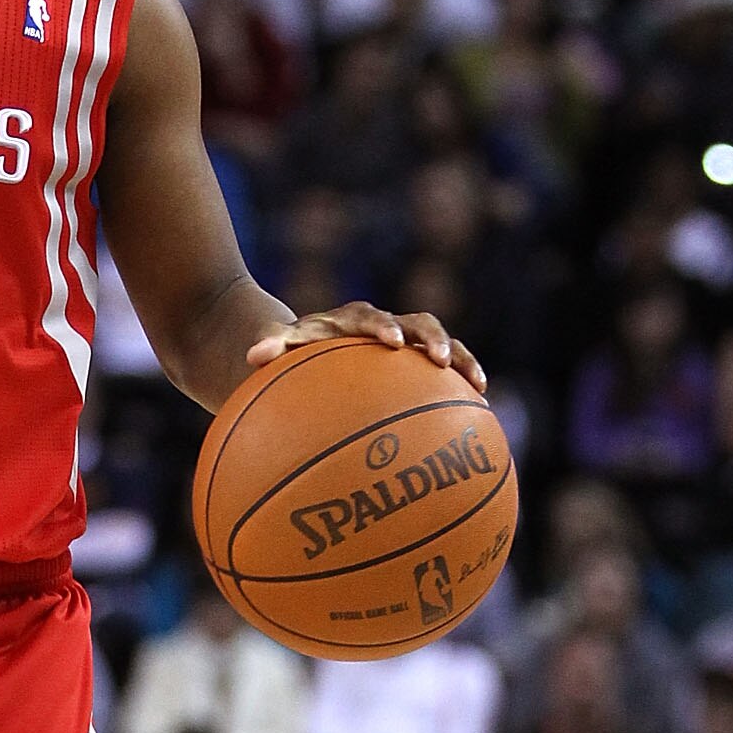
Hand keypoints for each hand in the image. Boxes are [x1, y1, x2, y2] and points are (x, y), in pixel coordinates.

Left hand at [247, 300, 486, 393]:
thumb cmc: (288, 351)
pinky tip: (479, 416)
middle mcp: (384, 327)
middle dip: (433, 339)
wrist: (303, 346)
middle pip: (419, 323)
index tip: (393, 342)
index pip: (370, 317)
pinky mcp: (414, 365)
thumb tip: (253, 355)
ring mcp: (405, 345)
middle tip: (439, 361)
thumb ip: (270, 345)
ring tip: (478, 385)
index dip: (384, 326)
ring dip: (460, 360)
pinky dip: (461, 388)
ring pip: (440, 345)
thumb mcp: (276, 347)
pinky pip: (443, 375)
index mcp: (351, 320)